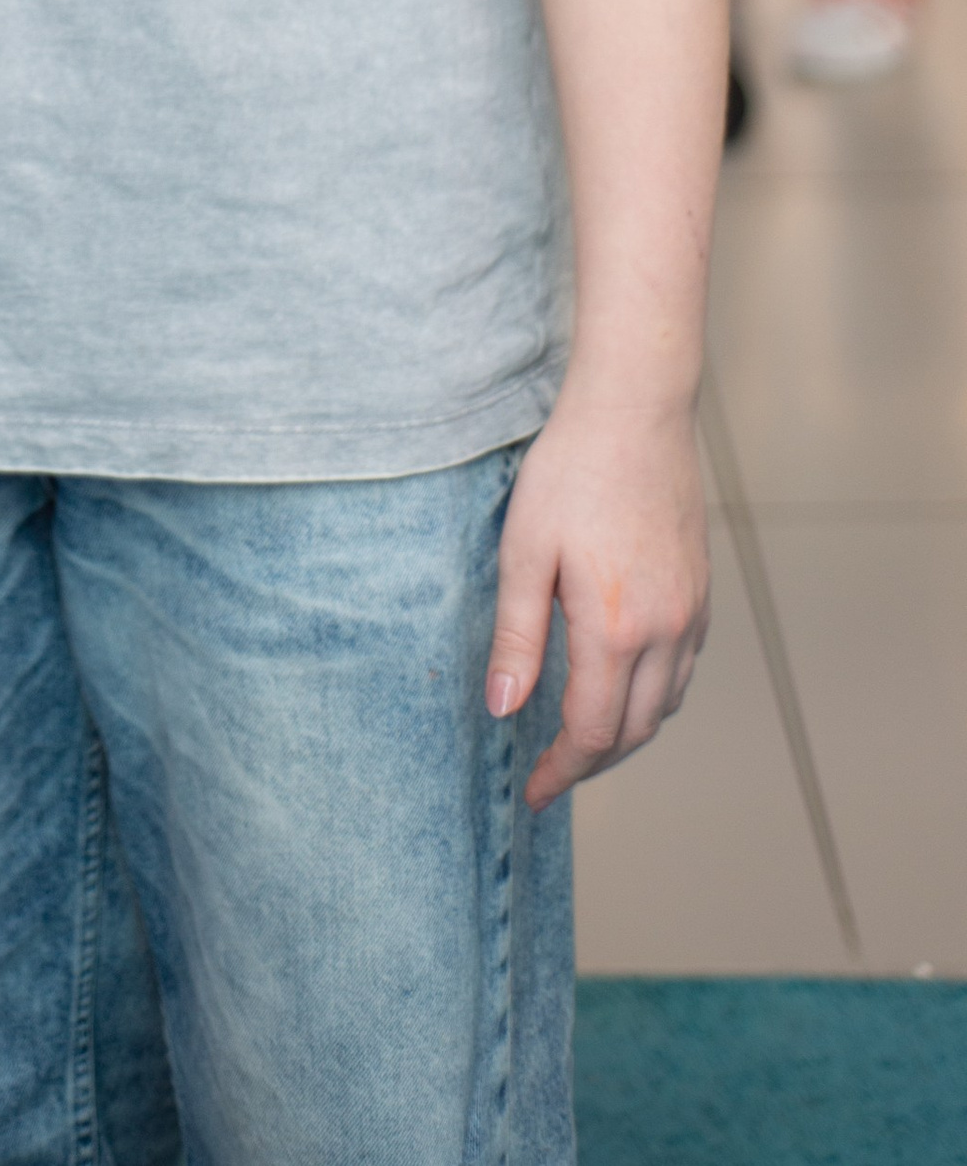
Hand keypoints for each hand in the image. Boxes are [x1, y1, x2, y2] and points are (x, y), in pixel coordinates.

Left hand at [486, 389, 707, 809]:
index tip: (533, 791)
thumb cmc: (571, 473)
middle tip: (551, 773)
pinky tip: (620, 683)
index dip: (561, 770)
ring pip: (665, 706)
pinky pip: (682, 670)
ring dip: (625, 733)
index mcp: (615, 629)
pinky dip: (651, 696)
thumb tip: (504, 709)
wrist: (635, 412)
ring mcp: (691, 614)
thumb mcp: (524, 552)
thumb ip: (517, 637)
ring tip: (580, 738)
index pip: (591, 732)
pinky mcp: (699, 592)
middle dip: (591, 762)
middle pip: (633, 731)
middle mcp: (665, 632)